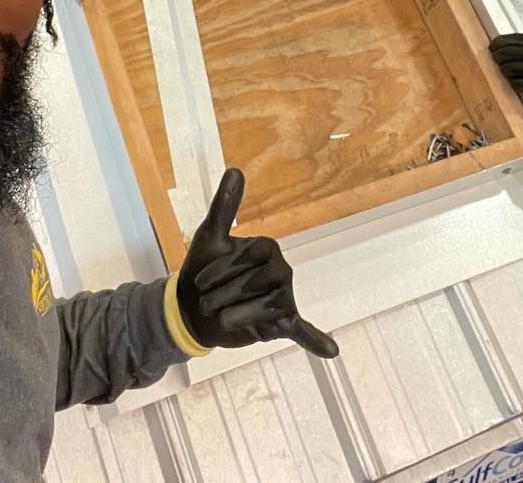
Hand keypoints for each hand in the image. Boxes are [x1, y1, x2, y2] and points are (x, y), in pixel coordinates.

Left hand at [176, 169, 338, 358]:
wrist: (191, 311)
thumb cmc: (203, 271)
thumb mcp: (210, 237)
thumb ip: (225, 207)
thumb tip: (235, 170)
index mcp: (267, 249)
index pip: (255, 257)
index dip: (225, 269)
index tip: (200, 281)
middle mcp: (281, 272)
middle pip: (262, 283)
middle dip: (227, 294)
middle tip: (206, 303)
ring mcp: (283, 299)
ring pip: (268, 308)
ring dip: (239, 315)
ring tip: (221, 318)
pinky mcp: (280, 324)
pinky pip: (302, 331)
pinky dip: (316, 340)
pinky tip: (331, 351)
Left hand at [489, 33, 522, 100]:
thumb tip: (507, 43)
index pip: (512, 40)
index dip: (499, 42)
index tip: (493, 45)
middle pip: (507, 53)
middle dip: (497, 54)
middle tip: (494, 56)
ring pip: (508, 68)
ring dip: (503, 68)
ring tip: (504, 69)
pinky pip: (516, 82)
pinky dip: (512, 80)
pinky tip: (513, 80)